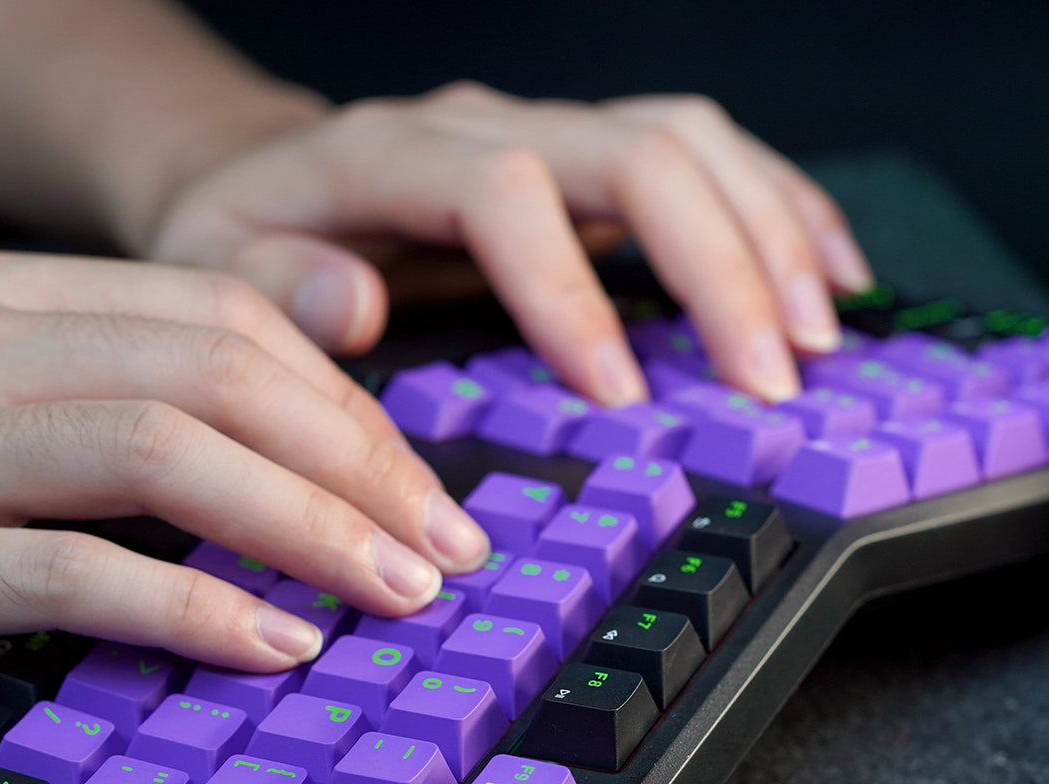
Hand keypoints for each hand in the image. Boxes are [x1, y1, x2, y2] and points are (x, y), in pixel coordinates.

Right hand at [0, 247, 488, 698]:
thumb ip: (89, 391)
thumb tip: (256, 448)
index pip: (218, 317)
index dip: (342, 398)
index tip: (411, 477)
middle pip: (218, 370)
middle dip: (360, 458)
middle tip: (443, 541)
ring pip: (164, 451)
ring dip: (308, 523)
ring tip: (395, 589)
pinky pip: (72, 569)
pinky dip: (191, 605)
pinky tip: (270, 641)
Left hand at [144, 83, 873, 403]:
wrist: (260, 174)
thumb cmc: (245, 234)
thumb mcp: (217, 269)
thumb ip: (277, 289)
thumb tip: (360, 304)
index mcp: (392, 152)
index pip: (507, 193)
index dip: (570, 290)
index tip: (619, 396)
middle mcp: (487, 123)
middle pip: (635, 154)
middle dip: (718, 267)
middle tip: (768, 377)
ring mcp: (548, 132)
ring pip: (691, 142)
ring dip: (770, 234)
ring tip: (818, 333)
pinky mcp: (592, 156)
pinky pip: (710, 156)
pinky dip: (782, 209)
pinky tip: (831, 272)